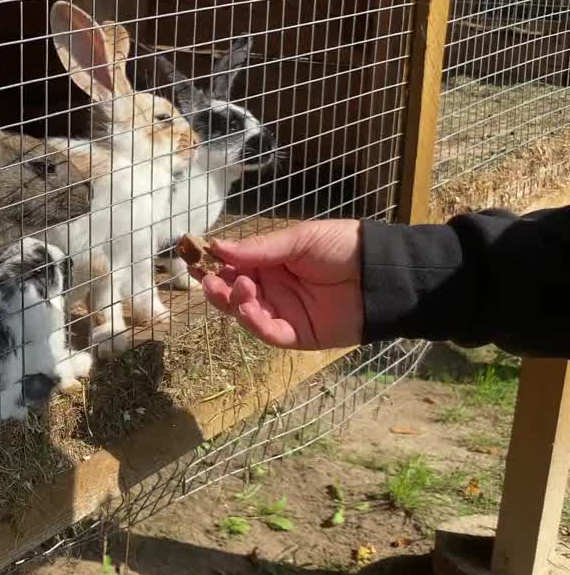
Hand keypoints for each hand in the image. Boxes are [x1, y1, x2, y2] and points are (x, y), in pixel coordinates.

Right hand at [195, 220, 363, 349]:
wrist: (381, 275)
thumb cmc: (343, 247)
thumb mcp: (299, 240)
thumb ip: (259, 248)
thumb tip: (217, 246)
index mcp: (270, 264)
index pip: (233, 267)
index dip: (212, 265)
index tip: (193, 259)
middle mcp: (271, 289)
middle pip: (233, 293)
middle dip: (216, 287)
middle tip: (206, 279)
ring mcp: (282, 313)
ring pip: (244, 314)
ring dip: (233, 302)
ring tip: (237, 288)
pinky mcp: (295, 334)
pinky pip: (267, 332)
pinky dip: (253, 322)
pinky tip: (247, 308)